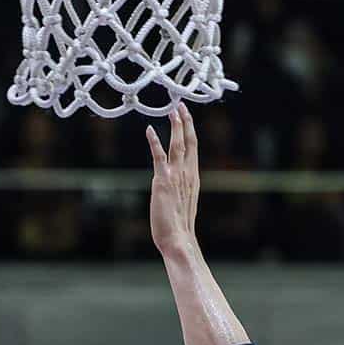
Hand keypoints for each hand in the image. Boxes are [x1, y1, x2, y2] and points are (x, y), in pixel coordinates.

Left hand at [146, 104, 201, 254]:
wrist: (178, 239)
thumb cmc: (179, 227)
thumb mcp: (182, 204)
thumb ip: (180, 191)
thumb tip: (176, 188)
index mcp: (193, 178)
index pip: (193, 149)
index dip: (190, 131)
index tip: (187, 116)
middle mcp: (187, 174)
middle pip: (189, 142)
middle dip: (185, 122)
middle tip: (181, 105)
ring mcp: (176, 177)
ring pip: (178, 145)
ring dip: (175, 126)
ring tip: (172, 110)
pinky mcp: (163, 181)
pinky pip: (159, 157)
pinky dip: (155, 142)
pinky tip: (150, 130)